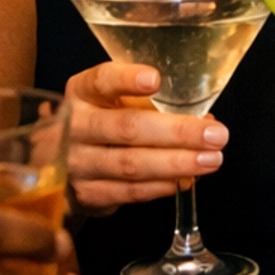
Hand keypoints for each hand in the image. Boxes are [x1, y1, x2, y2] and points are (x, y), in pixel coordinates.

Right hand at [63, 61, 227, 215]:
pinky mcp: (87, 195)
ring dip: (176, 163)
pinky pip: (129, 192)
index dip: (126, 79)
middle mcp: (74, 127)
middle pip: (126, 127)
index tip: (155, 79)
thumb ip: (151, 104)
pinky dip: (161, 186)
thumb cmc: (100, 122)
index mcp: (81, 92)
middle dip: (176, 132)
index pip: (101, 81)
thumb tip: (205, 120)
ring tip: (210, 159)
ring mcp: (77, 164)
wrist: (60, 164)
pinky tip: (185, 179)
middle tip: (215, 134)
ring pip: (131, 164)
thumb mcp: (112, 102)